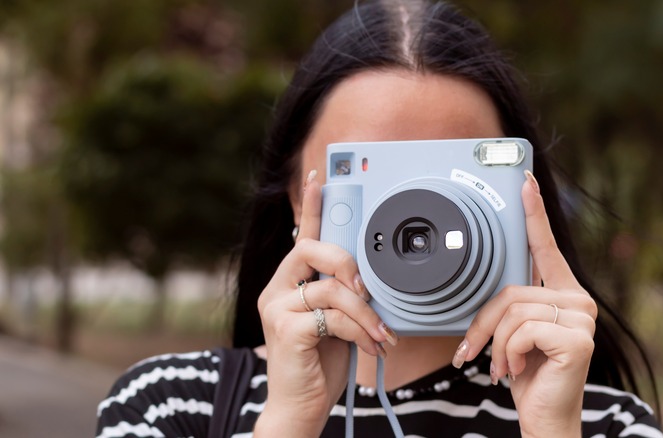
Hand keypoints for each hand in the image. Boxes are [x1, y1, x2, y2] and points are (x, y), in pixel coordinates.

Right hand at [253, 170, 396, 436]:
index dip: (311, 204)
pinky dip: (360, 330)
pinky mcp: (286, 329)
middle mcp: (275, 289)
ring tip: (381, 335)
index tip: (319, 176)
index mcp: (288, 283)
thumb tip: (368, 277)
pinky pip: (333, 316)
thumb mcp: (337, 320)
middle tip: (369, 290)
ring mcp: (276, 308)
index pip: (301, 235)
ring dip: (366, 312)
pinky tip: (370, 347)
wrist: (302, 406)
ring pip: (332, 288)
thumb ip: (343, 294)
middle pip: (312, 249)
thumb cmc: (320, 363)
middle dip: (349, 264)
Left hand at [454, 171, 596, 437]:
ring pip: (512, 311)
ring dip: (494, 345)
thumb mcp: (513, 333)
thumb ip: (510, 305)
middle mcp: (578, 300)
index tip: (525, 182)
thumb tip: (490, 288)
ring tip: (501, 367)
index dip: (534, 214)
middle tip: (474, 353)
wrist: (543, 416)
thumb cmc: (527, 374)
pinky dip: (508, 353)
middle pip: (510, 291)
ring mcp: (582, 318)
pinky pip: (522, 331)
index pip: (545, 247)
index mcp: (562, 293)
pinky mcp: (578, 339)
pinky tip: (517, 370)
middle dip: (484, 325)